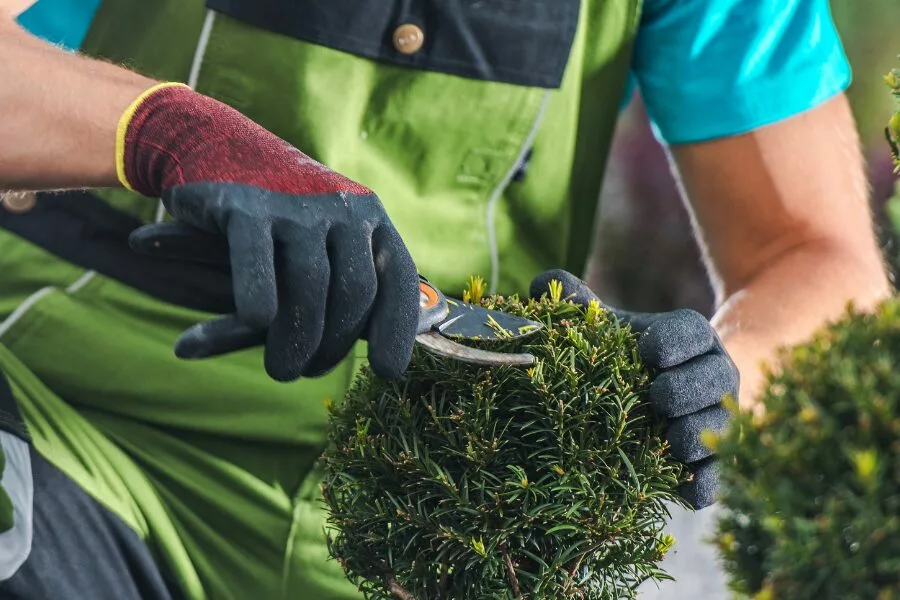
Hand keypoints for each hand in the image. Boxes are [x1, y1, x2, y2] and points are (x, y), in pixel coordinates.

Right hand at [122, 83, 418, 381]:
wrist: (217, 147)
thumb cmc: (278, 220)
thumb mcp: (323, 243)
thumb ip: (348, 288)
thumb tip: (389, 360)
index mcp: (370, 219)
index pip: (398, 277)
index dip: (397, 328)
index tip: (387, 371)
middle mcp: (341, 207)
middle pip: (354, 289)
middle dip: (334, 343)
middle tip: (306, 371)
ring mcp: (294, 203)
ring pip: (309, 281)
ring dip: (296, 337)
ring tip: (281, 369)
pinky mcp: (243, 204)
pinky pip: (257, 258)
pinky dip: (258, 294)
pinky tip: (256, 321)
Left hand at [529, 270, 738, 508]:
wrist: (653, 401)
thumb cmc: (623, 355)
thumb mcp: (604, 328)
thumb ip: (576, 304)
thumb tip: (542, 286)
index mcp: (690, 339)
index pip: (693, 331)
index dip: (676, 340)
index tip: (648, 352)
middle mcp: (712, 377)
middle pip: (718, 379)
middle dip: (691, 388)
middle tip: (658, 397)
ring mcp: (716, 421)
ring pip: (722, 428)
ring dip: (700, 434)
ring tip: (673, 440)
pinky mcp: (710, 463)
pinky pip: (718, 475)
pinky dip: (706, 483)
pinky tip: (688, 492)